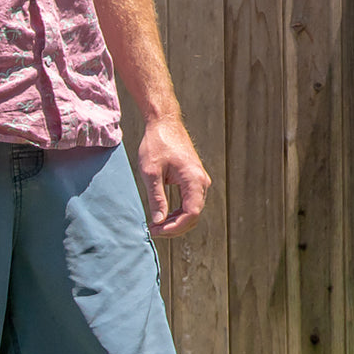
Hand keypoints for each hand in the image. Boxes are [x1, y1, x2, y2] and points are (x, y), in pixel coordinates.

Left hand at [137, 120, 208, 236]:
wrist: (164, 123)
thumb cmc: (157, 144)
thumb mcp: (151, 172)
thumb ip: (156, 197)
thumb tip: (158, 220)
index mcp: (194, 180)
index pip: (191, 213)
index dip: (174, 227)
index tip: (156, 230)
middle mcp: (201, 181)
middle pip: (193, 215)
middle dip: (174, 227)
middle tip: (153, 231)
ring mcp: (199, 180)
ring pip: (192, 210)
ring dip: (176, 221)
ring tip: (156, 225)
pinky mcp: (194, 179)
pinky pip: (190, 201)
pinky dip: (178, 212)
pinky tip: (163, 215)